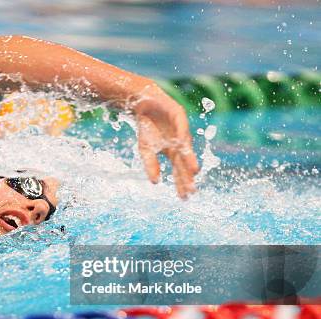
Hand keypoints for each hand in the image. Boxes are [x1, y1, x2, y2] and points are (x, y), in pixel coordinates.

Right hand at [132, 83, 198, 198]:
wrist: (143, 104)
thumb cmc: (147, 127)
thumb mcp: (146, 150)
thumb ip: (151, 165)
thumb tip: (155, 183)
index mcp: (173, 152)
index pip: (179, 171)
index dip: (181, 183)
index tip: (184, 197)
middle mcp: (180, 143)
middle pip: (185, 162)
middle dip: (188, 176)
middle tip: (192, 191)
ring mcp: (181, 130)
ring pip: (186, 148)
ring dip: (190, 159)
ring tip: (193, 172)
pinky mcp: (179, 116)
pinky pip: (181, 129)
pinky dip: (182, 139)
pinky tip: (184, 148)